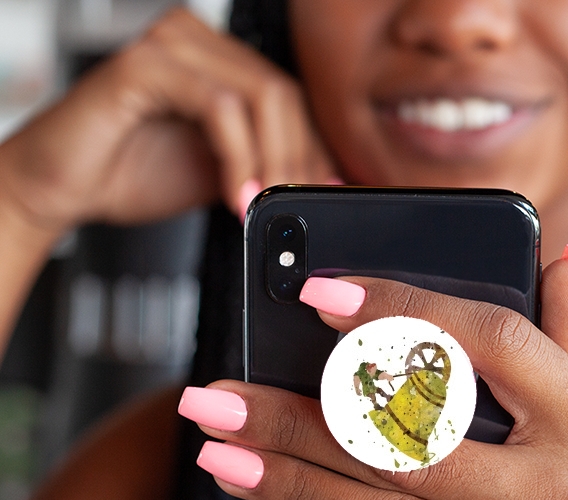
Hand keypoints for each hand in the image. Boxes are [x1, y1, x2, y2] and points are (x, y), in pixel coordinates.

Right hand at [0, 8, 335, 234]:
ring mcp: (170, 46)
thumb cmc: (131, 173)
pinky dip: (238, 157)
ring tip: (263, 206)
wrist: (64, 186)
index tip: (321, 195)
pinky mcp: (145, 65)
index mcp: (217, 62)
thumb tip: (315, 183)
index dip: (313, 150)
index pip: (289, 99)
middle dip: (298, 161)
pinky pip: (219, 106)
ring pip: (260, 96)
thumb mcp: (220, 174)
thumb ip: (263, 167)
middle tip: (293, 207)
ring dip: (273, 161)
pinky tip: (236, 195)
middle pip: (283, 94)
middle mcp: (197, 42)